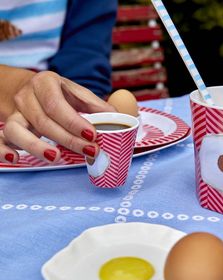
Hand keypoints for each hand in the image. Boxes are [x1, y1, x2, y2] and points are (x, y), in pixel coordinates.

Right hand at [0, 71, 114, 163]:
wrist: (29, 90)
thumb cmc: (57, 94)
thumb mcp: (76, 93)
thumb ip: (95, 106)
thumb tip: (118, 118)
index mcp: (45, 83)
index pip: (57, 105)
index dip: (74, 122)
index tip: (93, 135)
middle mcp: (26, 97)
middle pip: (43, 121)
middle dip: (68, 139)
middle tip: (89, 151)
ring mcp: (14, 113)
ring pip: (16, 129)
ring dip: (35, 145)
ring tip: (55, 157)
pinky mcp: (6, 128)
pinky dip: (2, 150)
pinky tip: (15, 159)